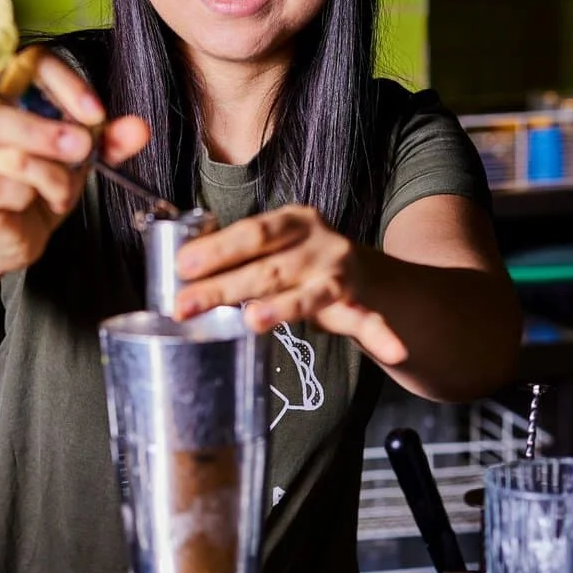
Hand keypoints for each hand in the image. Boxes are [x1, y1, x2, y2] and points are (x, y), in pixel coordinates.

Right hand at [0, 48, 149, 275]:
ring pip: (11, 156)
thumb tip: (138, 129)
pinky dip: (32, 197)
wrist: (14, 230)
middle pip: (0, 109)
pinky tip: (36, 200)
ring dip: (52, 174)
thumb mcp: (81, 155)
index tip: (96, 114)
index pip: (30, 63)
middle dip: (50, 132)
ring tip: (64, 186)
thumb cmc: (40, 180)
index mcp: (6, 92)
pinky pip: (3, 189)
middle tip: (82, 150)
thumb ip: (109, 139)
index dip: (66, 84)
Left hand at [172, 205, 407, 365]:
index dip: (217, 249)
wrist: (365, 274)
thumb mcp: (275, 247)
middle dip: (222, 288)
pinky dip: (380, 335)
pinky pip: (369, 321)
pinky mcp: (359, 304)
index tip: (182, 267)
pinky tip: (392, 350)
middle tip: (185, 306)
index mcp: (293, 221)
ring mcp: (340, 273)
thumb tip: (180, 268)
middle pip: (267, 267)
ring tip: (254, 319)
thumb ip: (239, 255)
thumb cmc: (300, 260)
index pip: (251, 233)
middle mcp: (319, 243)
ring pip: (305, 295)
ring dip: (279, 309)